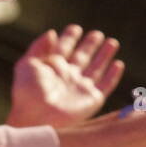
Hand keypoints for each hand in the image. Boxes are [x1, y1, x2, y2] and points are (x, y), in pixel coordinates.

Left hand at [7, 25, 124, 127]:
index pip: (63, 48)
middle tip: (97, 33)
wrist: (37, 118)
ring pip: (96, 68)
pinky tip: (119, 64)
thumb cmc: (28, 93)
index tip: (75, 28)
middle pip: (82, 57)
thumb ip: (38, 47)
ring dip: (104, 55)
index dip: (69, 38)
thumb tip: (51, 33)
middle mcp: (68, 77)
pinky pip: (106, 85)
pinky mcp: (91, 100)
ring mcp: (80, 88)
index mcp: (52, 68)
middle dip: (89, 45)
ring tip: (113, 42)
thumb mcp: (27, 64)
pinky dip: (113, 75)